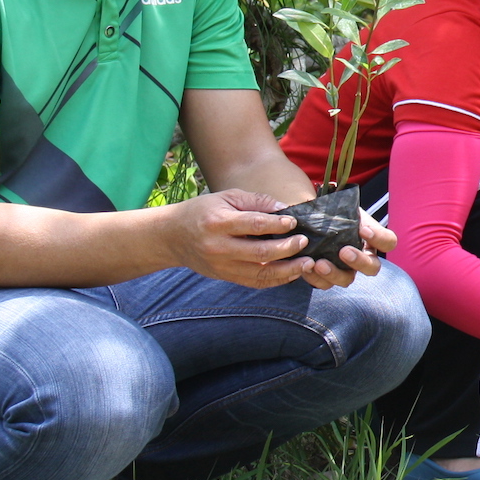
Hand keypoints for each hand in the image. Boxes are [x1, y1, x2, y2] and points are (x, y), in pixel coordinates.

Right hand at [166, 189, 318, 287]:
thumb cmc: (203, 212)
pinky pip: (254, 282)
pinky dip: (275, 280)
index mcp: (219, 223)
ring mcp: (222, 266)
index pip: (255, 225)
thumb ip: (255, 202)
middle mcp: (219, 247)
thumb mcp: (226, 197)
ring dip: (288, 270)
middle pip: (261, 251)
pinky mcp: (225, 277)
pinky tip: (291, 273)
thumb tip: (284, 209)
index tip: (294, 223)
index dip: (278, 224)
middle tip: (304, 242)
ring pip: (261, 272)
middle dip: (287, 248)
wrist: (172, 237)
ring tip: (307, 263)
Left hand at [292, 207, 392, 289]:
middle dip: (359, 261)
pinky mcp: (325, 277)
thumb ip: (351, 212)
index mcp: (372, 240)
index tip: (363, 229)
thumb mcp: (345, 208)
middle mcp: (363, 259)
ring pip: (347, 280)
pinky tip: (306, 266)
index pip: (388, 242)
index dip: (379, 238)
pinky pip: (324, 284)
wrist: (312, 218)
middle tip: (344, 251)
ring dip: (334, 273)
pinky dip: (314, 277)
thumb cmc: (334, 212)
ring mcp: (345, 270)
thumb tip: (355, 223)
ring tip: (319, 263)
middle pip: (372, 268)